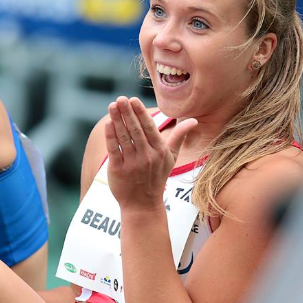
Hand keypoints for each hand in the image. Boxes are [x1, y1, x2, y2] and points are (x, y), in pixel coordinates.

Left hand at [105, 96, 196, 210]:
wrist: (143, 205)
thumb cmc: (157, 177)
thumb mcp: (171, 158)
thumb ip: (179, 137)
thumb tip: (194, 121)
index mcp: (159, 151)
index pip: (149, 128)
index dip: (140, 113)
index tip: (133, 99)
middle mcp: (147, 156)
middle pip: (135, 130)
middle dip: (127, 112)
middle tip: (120, 98)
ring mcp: (132, 163)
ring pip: (124, 137)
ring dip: (117, 120)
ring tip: (112, 106)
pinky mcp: (119, 170)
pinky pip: (114, 149)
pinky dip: (110, 136)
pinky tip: (108, 123)